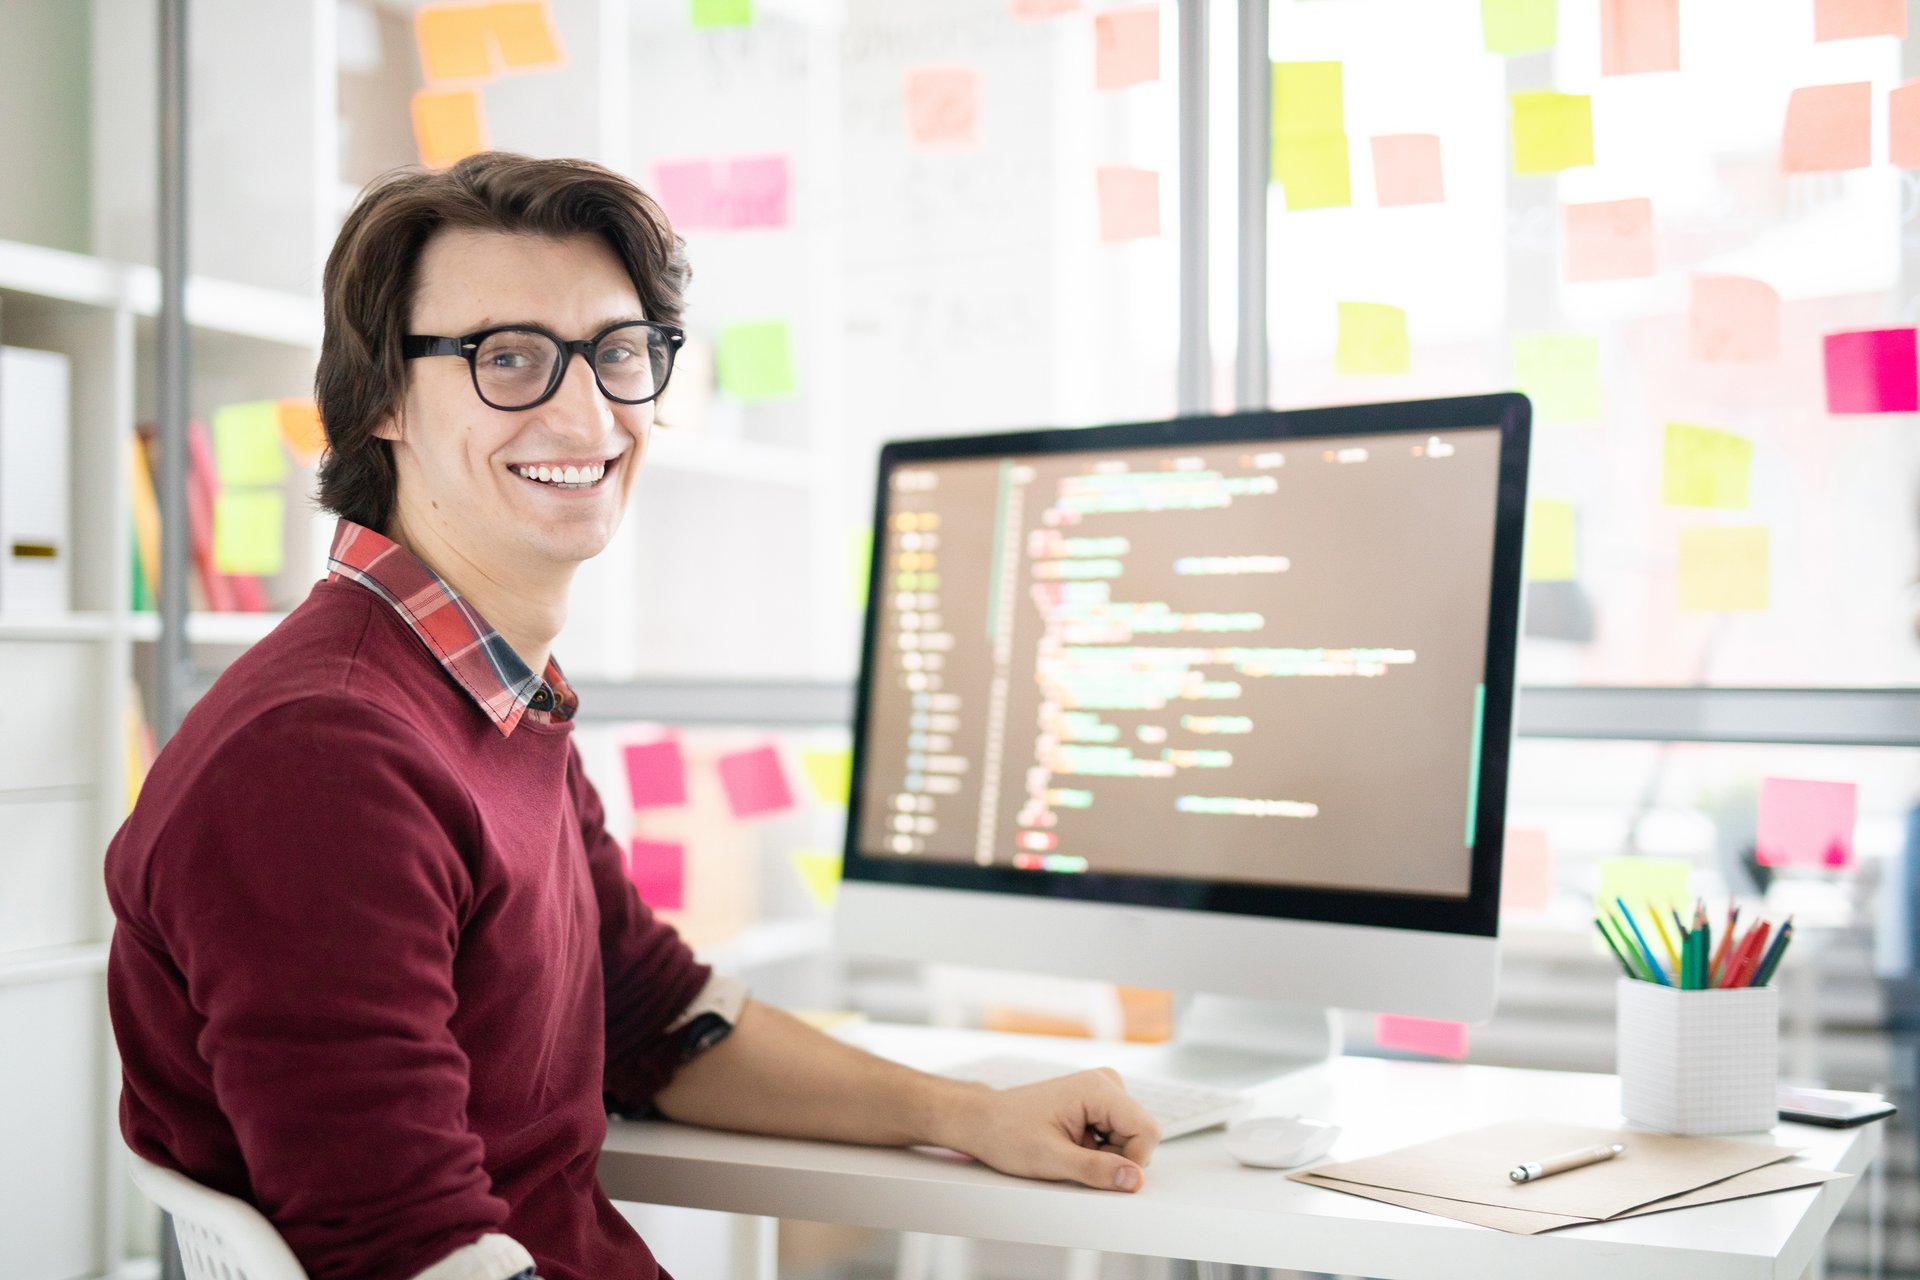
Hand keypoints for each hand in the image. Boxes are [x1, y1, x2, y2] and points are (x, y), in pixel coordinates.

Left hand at [948, 1068, 1160, 1192]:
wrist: (984, 1120)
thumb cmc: (1008, 1134)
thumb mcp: (1052, 1160)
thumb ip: (1097, 1171)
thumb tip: (1134, 1180)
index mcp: (1098, 1088)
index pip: (1147, 1131)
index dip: (1132, 1162)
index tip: (1101, 1173)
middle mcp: (1105, 1082)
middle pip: (1141, 1134)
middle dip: (1117, 1157)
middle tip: (1076, 1158)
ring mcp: (1102, 1090)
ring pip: (1131, 1136)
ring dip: (1107, 1154)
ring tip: (1070, 1149)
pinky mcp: (1098, 1101)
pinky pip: (1118, 1133)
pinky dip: (1100, 1148)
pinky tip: (1072, 1144)